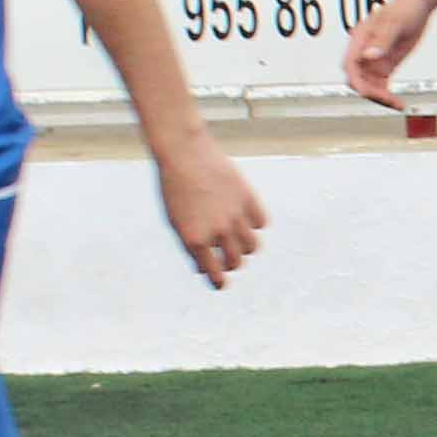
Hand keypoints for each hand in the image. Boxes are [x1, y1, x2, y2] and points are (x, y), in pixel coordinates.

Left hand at [155, 130, 266, 285]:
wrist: (183, 153)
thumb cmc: (175, 188)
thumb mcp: (176, 220)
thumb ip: (192, 245)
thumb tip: (206, 265)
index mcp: (194, 240)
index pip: (215, 274)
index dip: (219, 282)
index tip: (220, 283)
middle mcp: (217, 230)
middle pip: (236, 262)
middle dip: (231, 264)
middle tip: (227, 258)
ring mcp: (234, 214)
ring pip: (251, 246)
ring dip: (245, 247)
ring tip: (237, 240)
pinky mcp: (247, 197)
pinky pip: (261, 222)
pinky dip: (255, 225)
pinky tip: (245, 219)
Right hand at [342, 0, 433, 104]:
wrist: (419, 5)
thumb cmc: (405, 9)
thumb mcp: (395, 24)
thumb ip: (383, 40)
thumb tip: (369, 56)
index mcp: (360, 40)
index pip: (350, 65)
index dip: (356, 81)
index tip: (368, 93)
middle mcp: (363, 52)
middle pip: (357, 80)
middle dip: (369, 92)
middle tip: (389, 100)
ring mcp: (373, 61)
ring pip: (369, 87)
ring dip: (380, 98)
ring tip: (398, 105)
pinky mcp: (385, 66)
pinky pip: (381, 86)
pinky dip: (387, 97)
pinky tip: (399, 104)